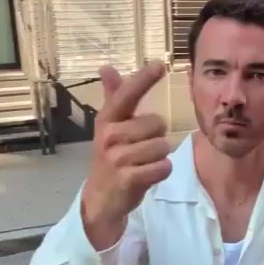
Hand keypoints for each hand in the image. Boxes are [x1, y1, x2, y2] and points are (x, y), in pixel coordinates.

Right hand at [80, 62, 170, 249]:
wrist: (100, 200)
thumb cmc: (112, 158)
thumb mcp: (110, 127)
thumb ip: (113, 98)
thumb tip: (107, 68)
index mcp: (107, 120)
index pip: (127, 94)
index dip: (143, 79)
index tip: (160, 64)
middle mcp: (110, 136)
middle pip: (158, 124)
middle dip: (156, 137)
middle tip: (140, 150)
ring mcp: (118, 158)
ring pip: (163, 147)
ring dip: (159, 157)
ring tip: (142, 165)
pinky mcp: (128, 179)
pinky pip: (163, 167)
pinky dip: (161, 172)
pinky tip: (146, 177)